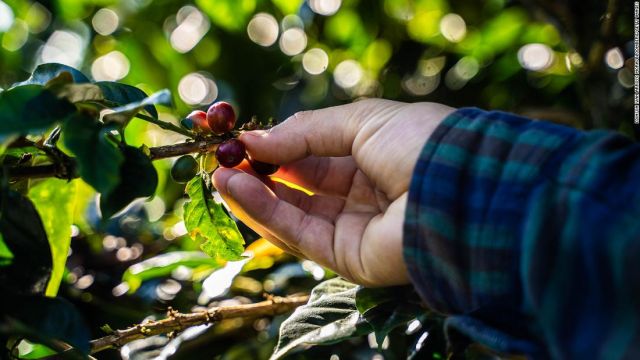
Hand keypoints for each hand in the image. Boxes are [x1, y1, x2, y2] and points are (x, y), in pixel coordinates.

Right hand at [212, 99, 454, 286]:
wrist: (459, 189)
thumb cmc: (419, 143)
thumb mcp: (360, 121)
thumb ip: (304, 132)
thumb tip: (253, 140)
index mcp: (371, 158)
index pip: (312, 155)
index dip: (275, 146)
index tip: (238, 137)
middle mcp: (361, 194)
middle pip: (298, 186)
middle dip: (258, 171)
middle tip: (219, 156)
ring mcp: (354, 228)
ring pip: (292, 213)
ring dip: (252, 193)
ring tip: (217, 172)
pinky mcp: (348, 257)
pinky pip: (298, 234)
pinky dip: (265, 213)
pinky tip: (237, 189)